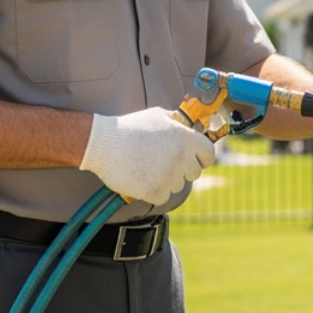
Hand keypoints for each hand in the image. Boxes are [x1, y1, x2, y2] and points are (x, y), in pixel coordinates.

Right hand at [80, 108, 215, 202]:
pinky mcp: (155, 190)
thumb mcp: (158, 116)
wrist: (103, 142)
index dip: (202, 158)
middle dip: (182, 170)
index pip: (209, 155)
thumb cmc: (130, 127)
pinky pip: (163, 197)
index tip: (192, 160)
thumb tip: (193, 127)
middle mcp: (181, 157)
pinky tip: (141, 179)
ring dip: (166, 180)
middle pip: (194, 173)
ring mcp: (169, 175)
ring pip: (177, 186)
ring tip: (146, 167)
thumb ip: (179, 124)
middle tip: (162, 163)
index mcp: (185, 138)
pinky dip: (153, 192)